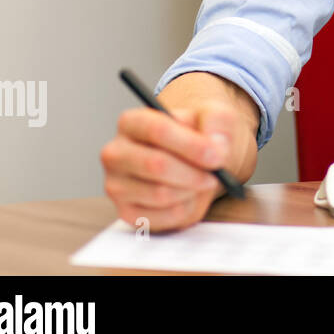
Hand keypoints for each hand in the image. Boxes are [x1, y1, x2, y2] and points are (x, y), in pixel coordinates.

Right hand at [100, 103, 240, 231]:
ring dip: (192, 191)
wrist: (199, 160)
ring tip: (204, 182)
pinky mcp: (127, 213)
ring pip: (161, 194)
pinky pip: (163, 216)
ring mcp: (116, 185)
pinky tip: (192, 196)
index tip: (217, 156)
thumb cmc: (201, 134)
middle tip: (216, 175)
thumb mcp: (215, 117)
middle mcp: (116, 153)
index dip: (191, 145)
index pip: (157, 130)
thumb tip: (215, 145)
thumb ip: (217, 121)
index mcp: (132, 122)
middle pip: (156, 165)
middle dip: (194, 173)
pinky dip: (187, 209)